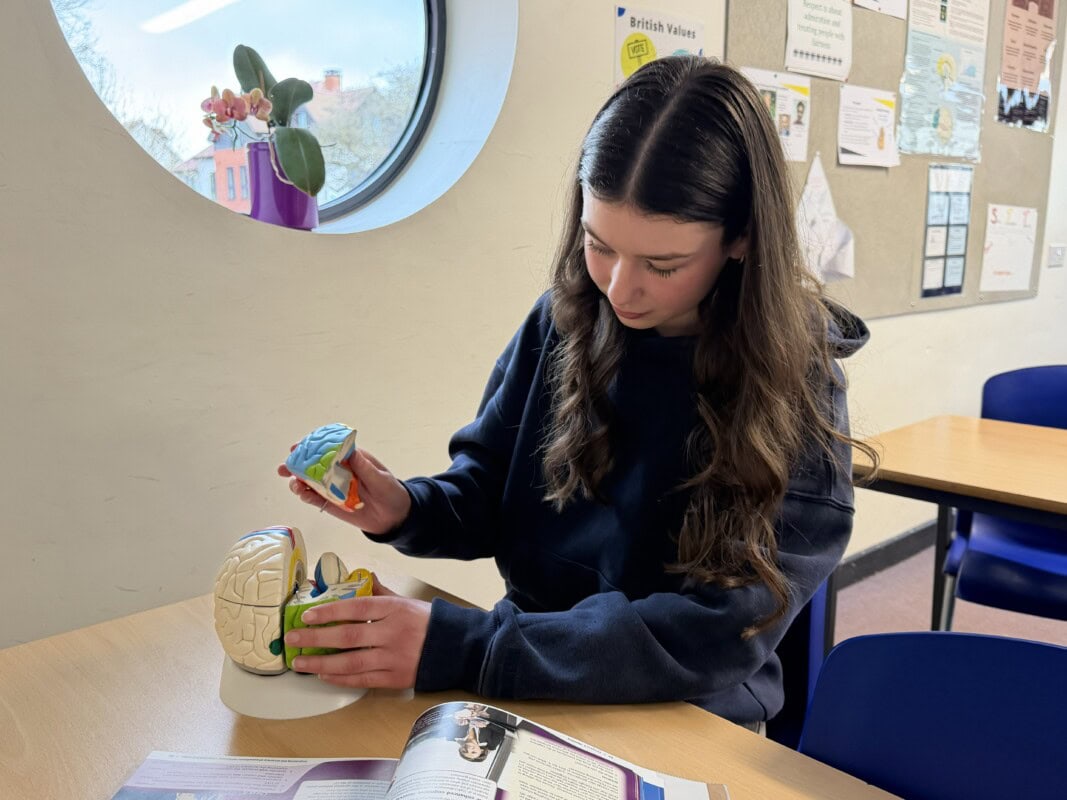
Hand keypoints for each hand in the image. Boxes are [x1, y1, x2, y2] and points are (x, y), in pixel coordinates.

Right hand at [278, 447, 411, 534]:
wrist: (394, 516)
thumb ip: (365, 468)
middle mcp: (338, 471)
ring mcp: (333, 487)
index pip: (328, 448)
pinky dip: (306, 496)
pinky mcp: (332, 503)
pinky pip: (316, 499)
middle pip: (314, 465)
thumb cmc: (390, 491)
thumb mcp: (381, 478)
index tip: (298, 447)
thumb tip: (351, 451)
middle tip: (285, 468)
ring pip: (310, 482)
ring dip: (298, 481)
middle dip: (297, 464)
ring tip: (295, 484)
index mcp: (351, 458)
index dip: (312, 446)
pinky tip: (302, 494)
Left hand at [283, 579, 429, 689]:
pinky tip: (324, 676)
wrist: (456, 648)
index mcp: (394, 609)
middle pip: (348, 636)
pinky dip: (341, 679)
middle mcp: (392, 633)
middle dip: (315, 638)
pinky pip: (362, 680)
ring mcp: (393, 657)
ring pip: (351, 661)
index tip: (307, 615)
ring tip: (300, 662)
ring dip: (321, 663)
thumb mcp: (405, 601)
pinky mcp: (395, 678)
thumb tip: (359, 578)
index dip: (330, 611)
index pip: (356, 608)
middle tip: (292, 638)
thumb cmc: (427, 622)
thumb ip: (380, 593)